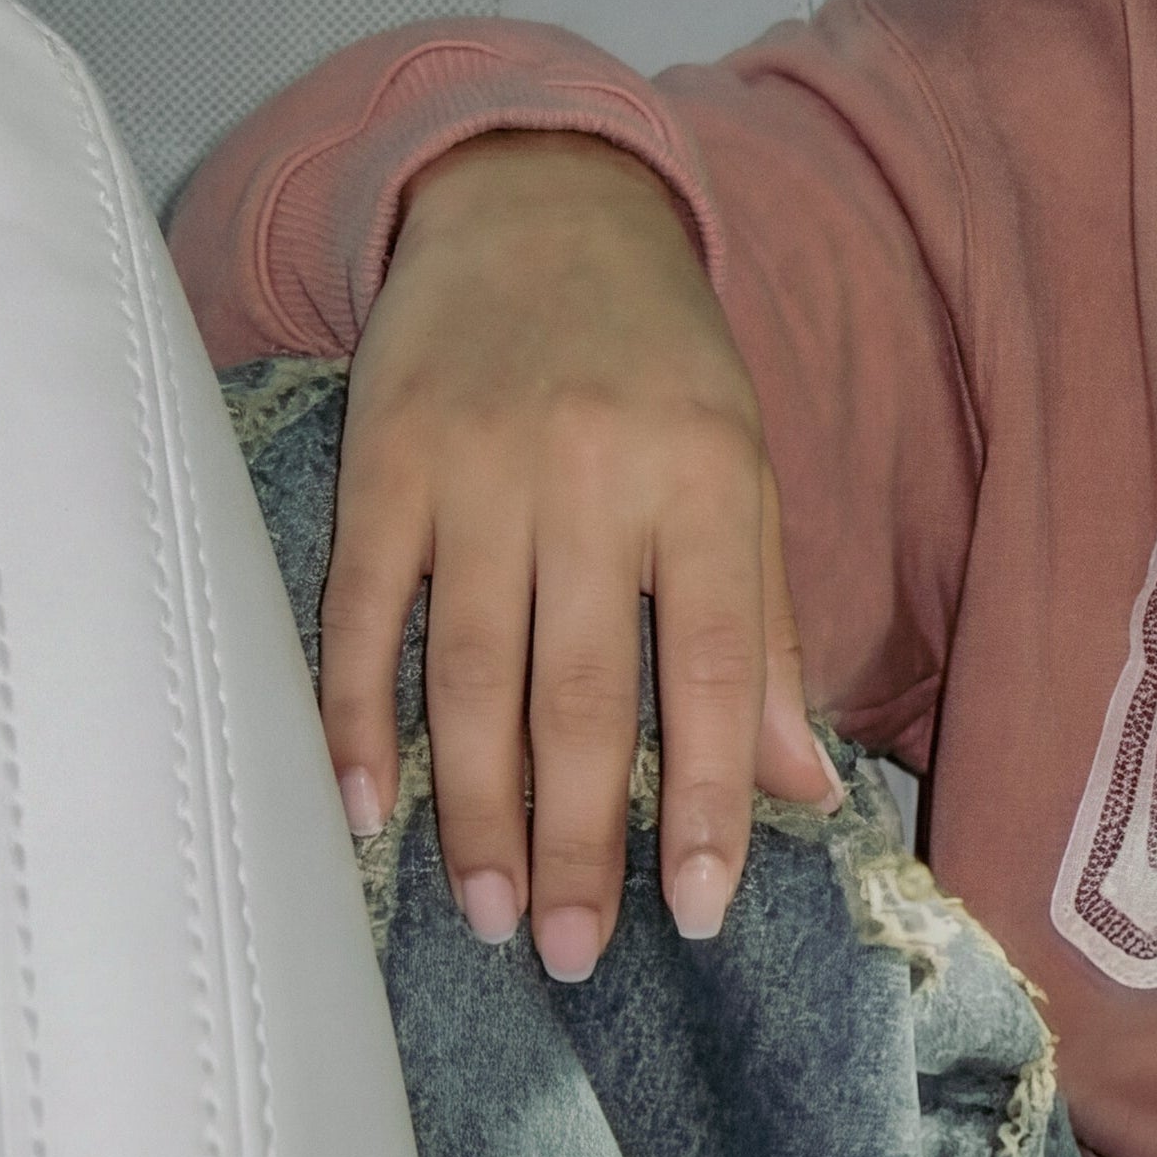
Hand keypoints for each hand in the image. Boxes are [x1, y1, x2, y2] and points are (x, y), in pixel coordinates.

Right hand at [322, 130, 835, 978]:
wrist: (538, 200)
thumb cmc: (661, 359)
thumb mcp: (744, 468)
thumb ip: (772, 628)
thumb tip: (802, 789)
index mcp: (706, 477)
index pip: (719, 665)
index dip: (705, 797)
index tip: (695, 912)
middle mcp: (595, 475)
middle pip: (581, 689)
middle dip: (576, 837)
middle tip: (572, 955)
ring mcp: (478, 467)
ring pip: (470, 671)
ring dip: (472, 810)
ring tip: (489, 917)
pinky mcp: (382, 460)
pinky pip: (362, 608)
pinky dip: (354, 715)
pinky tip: (365, 810)